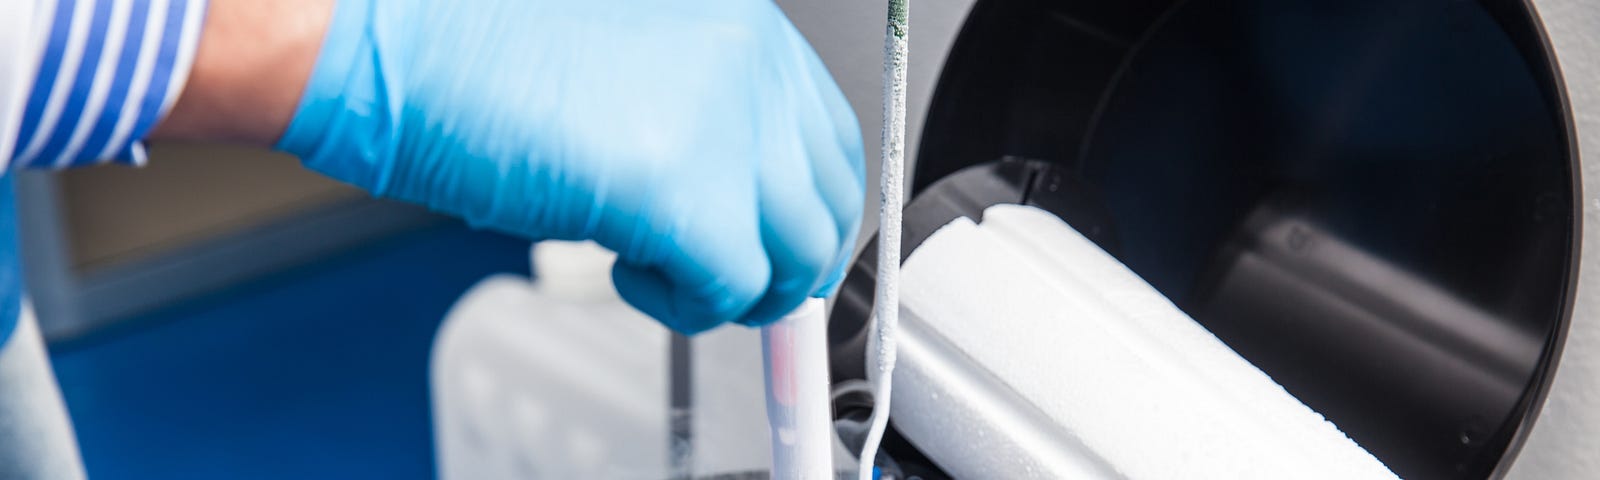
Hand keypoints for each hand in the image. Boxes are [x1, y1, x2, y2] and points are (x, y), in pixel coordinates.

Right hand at [274, 0, 864, 332]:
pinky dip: (686, 305)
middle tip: (740, 285)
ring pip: (795, 254)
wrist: (395, 48)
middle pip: (829, 201)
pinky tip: (629, 272)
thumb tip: (746, 204)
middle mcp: (750, 67)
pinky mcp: (681, 191)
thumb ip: (705, 118)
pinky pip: (732, 289)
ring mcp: (724, 125)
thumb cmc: (479, 48)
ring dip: (739, 288)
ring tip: (670, 276)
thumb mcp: (633, 61)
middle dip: (789, 262)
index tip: (783, 246)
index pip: (832, 138)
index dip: (810, 209)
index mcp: (744, 28)